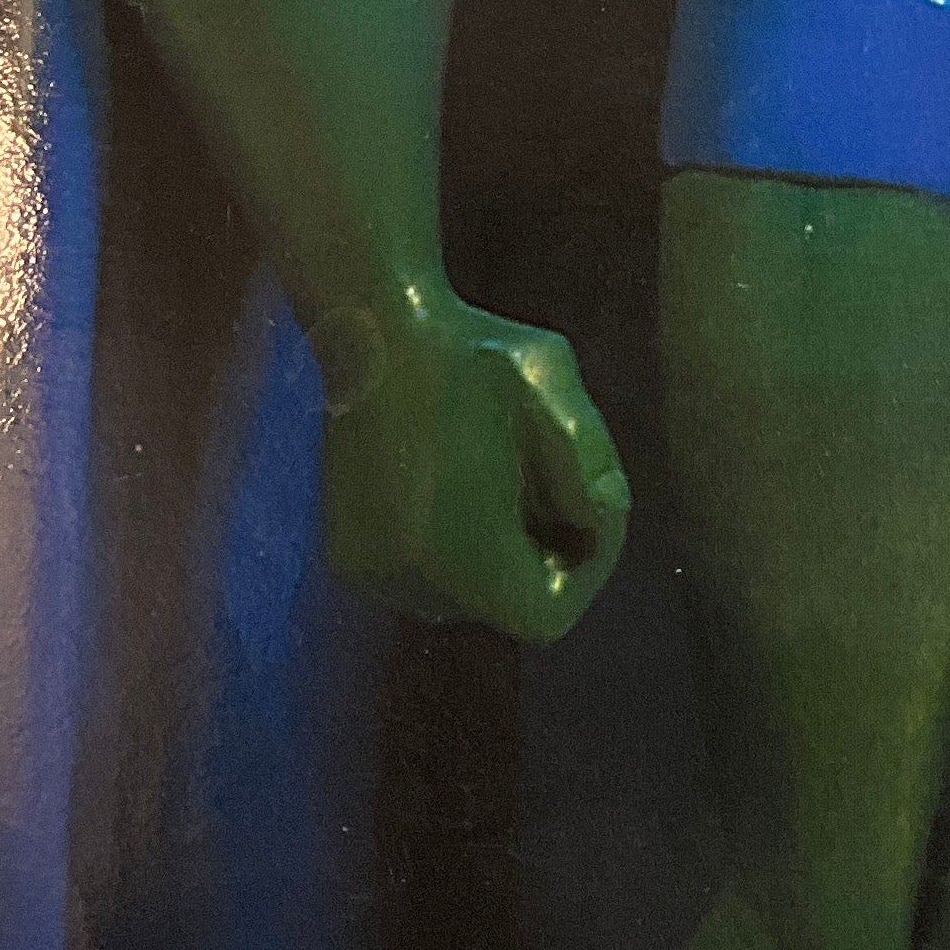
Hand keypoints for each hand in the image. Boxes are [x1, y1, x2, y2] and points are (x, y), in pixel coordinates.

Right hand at [314, 298, 629, 642]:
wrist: (375, 332)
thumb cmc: (472, 353)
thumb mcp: (557, 391)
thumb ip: (593, 464)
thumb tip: (602, 519)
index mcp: (465, 556)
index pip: (545, 616)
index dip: (587, 575)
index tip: (593, 517)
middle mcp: (410, 584)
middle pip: (503, 606)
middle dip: (541, 556)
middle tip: (554, 489)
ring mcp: (371, 575)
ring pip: (461, 594)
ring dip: (495, 552)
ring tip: (505, 480)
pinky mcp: (347, 557)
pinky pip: (421, 577)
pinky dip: (450, 546)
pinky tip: (456, 484)